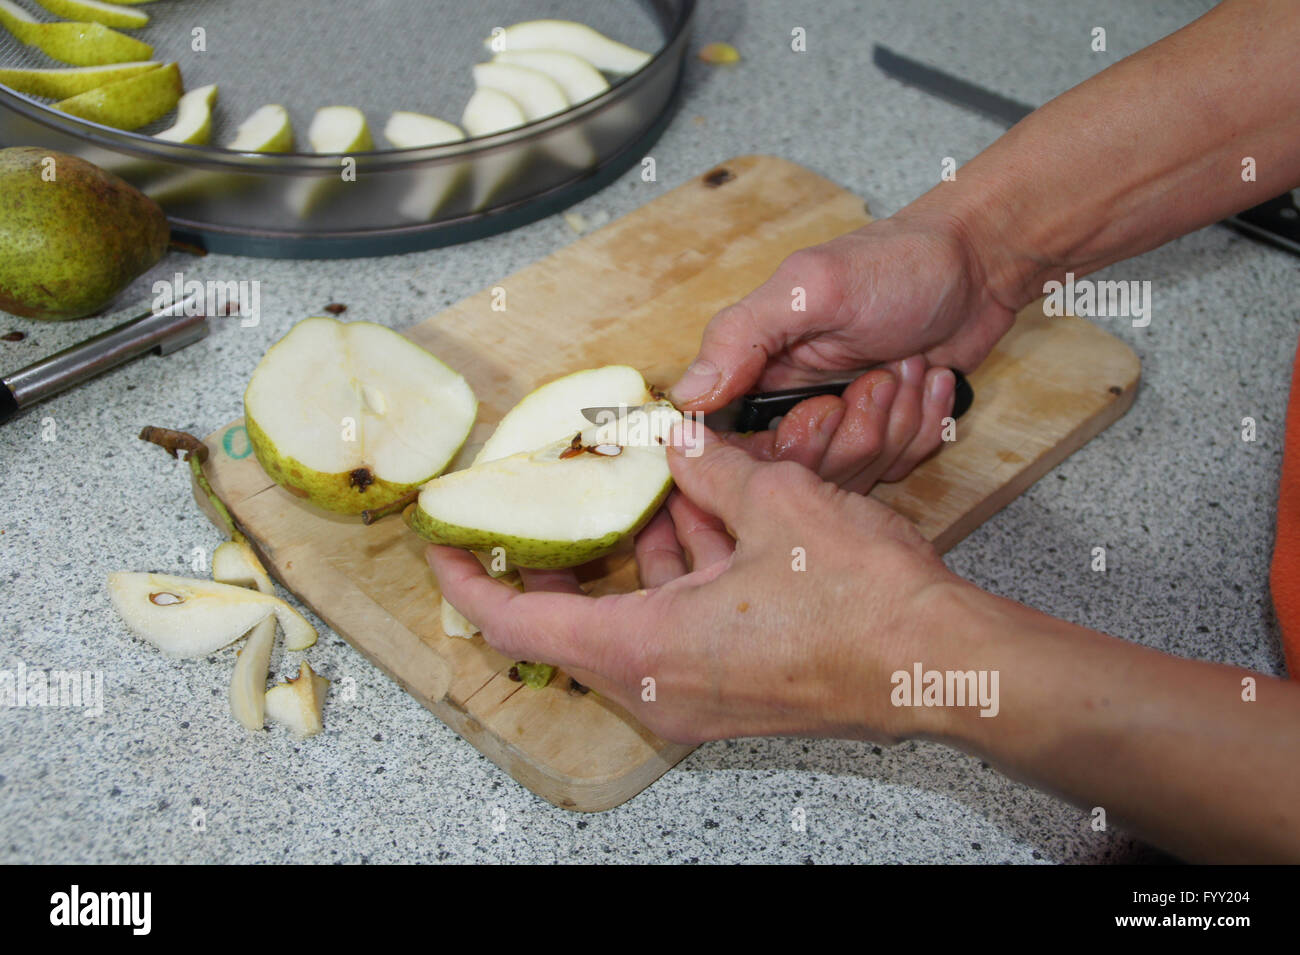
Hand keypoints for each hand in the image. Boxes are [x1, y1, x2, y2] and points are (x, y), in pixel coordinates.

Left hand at [425, 424, 956, 744]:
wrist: (942, 664)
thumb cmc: (861, 602)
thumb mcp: (774, 504)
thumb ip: (708, 464)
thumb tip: (669, 433)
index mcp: (646, 650)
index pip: (522, 627)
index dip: (473, 584)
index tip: (446, 548)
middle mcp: (661, 688)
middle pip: (575, 625)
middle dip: (563, 557)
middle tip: (545, 505)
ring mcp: (700, 697)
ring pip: (635, 622)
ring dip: (636, 557)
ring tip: (643, 490)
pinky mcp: (736, 692)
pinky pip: (679, 632)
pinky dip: (678, 579)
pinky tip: (704, 518)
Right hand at [670, 211, 1016, 490]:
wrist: (979, 263)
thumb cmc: (897, 263)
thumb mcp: (811, 289)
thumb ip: (741, 337)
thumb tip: (685, 394)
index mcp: (757, 367)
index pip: (733, 447)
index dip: (776, 449)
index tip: (820, 412)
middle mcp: (791, 401)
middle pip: (800, 471)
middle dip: (852, 432)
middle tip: (880, 377)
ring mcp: (842, 422)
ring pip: (852, 474)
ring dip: (895, 420)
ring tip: (909, 365)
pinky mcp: (885, 434)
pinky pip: (894, 467)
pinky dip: (923, 424)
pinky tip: (930, 378)